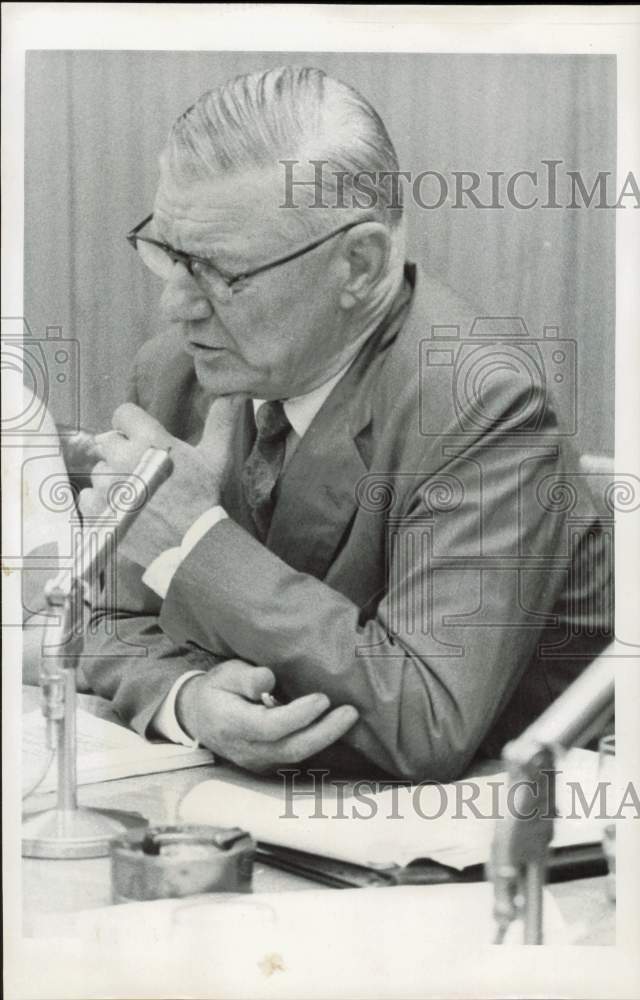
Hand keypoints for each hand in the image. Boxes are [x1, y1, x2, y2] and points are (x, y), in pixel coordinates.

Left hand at [79, 397, 243, 563]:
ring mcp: (108, 485)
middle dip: (122, 454)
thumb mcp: (216, 457)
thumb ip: (221, 421)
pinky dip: (101, 503)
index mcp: (149, 439)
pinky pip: (88, 497)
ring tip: (133, 494)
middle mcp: (123, 457)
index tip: (142, 440)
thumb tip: (235, 392)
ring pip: (99, 471)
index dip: (132, 426)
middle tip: (141, 471)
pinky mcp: (98, 510)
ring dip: (111, 480)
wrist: (190, 543)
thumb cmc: (203, 498)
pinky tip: (121, 510)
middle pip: (108, 442)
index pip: (122, 413)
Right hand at [176, 660, 358, 772]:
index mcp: (232, 725)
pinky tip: (337, 727)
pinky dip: (320, 744)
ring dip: (327, 739)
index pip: (269, 726)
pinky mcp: (271, 764)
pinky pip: (299, 758)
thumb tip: (267, 682)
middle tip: (350, 712)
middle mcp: (247, 750)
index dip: (297, 715)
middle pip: (291, 748)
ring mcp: (259, 762)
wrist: (199, 718)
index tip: (322, 698)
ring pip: (298, 757)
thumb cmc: (217, 690)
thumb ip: (245, 677)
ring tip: (349, 717)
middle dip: (324, 732)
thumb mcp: (224, 674)